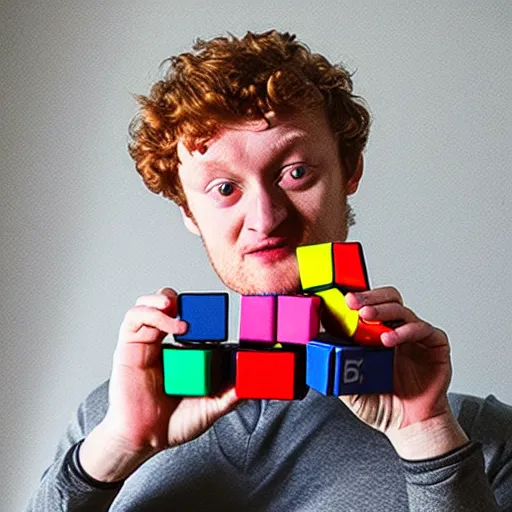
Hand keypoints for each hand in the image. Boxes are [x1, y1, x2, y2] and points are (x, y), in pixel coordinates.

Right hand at [80, 288, 238, 480]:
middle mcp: (161, 343)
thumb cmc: (170, 424)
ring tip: (177, 307)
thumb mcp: (210, 407)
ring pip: (148, 305)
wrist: (143, 440)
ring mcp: (144, 343)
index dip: (202, 312)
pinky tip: (172, 325)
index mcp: (180, 352)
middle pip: (168, 305)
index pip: (190, 320)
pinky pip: (134, 318)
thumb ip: (230, 395)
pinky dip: (153, 313)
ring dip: (164, 299)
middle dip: (183, 299)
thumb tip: (252, 384)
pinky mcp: (128, 346)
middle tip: (199, 308)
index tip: (220, 316)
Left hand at [341, 287, 467, 458]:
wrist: (411, 428)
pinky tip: (389, 339)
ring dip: (382, 309)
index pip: (366, 307)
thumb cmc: (383, 406)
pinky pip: (423, 329)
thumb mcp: (349, 387)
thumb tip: (314, 350)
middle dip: (368, 296)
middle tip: (352, 301)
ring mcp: (415, 337)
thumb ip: (335, 368)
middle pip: (386, 299)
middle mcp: (396, 330)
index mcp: (375, 335)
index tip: (338, 300)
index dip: (354, 301)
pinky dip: (405, 330)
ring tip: (367, 315)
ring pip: (401, 310)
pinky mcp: (435, 345)